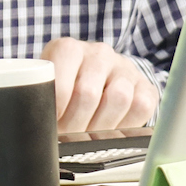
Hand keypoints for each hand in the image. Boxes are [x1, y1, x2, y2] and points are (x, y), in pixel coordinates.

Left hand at [40, 38, 157, 132]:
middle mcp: (98, 53)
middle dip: (75, 124)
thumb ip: (40, 97)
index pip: (60, 84)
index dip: (55, 111)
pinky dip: (125, 125)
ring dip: (101, 126)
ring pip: (118, 99)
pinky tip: (110, 130)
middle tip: (68, 136)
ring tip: (88, 135)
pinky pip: (141, 108)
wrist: (94, 80)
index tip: (51, 124)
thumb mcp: (46, 86)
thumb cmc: (63, 88)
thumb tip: (39, 128)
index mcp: (67, 49)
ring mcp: (124, 67)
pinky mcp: (146, 85)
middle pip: (88, 94)